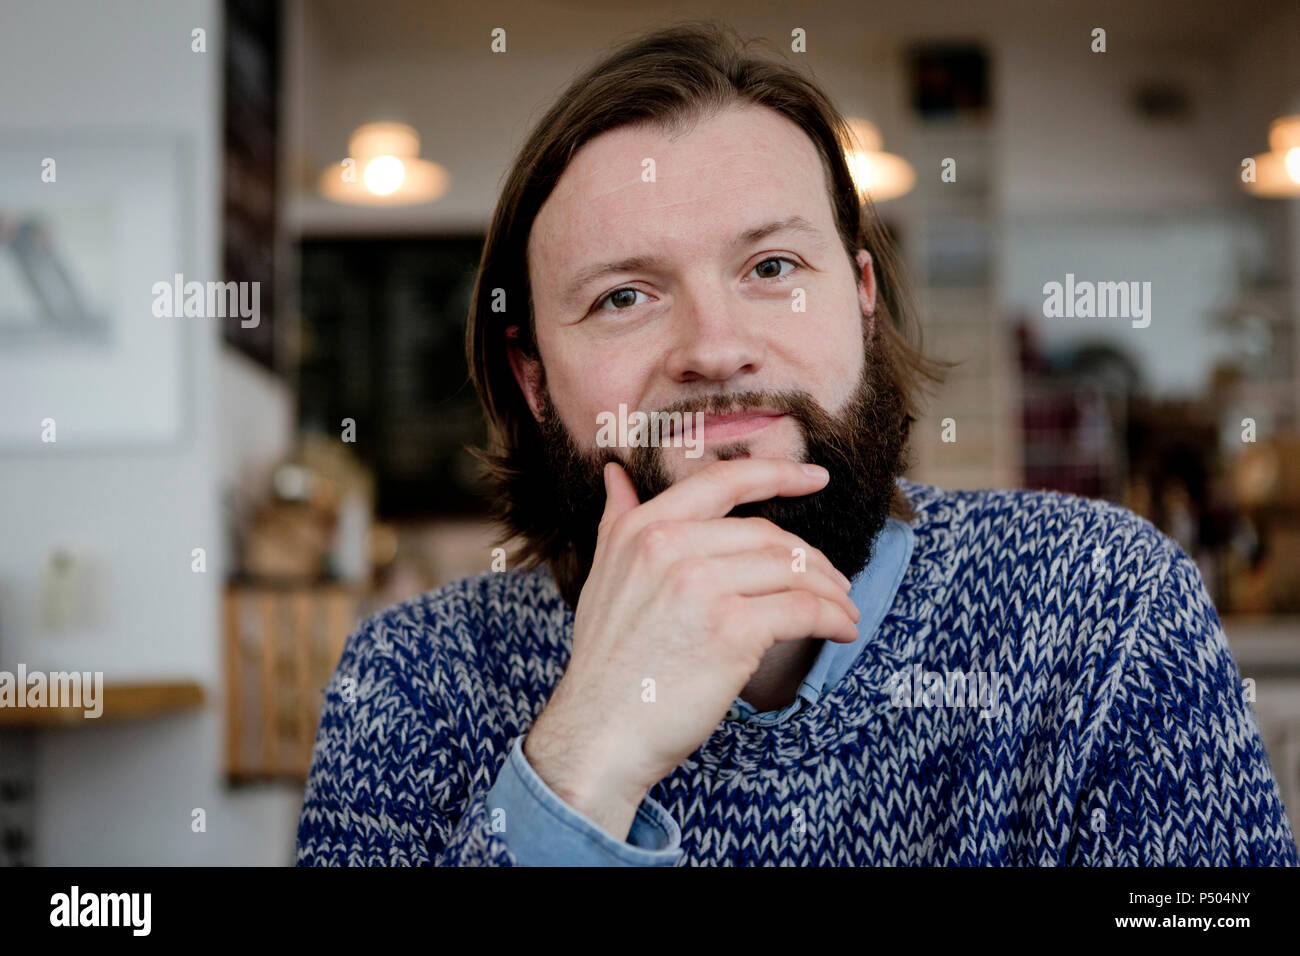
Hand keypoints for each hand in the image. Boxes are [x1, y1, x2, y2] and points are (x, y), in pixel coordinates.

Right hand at [524, 457, 858, 837]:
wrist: (599, 733)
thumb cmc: (607, 665)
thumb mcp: (603, 577)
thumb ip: (616, 519)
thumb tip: (616, 473)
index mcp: (642, 529)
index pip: (723, 482)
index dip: (778, 474)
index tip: (815, 478)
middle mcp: (668, 547)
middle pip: (768, 534)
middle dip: (811, 557)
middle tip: (833, 580)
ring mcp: (700, 586)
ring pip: (792, 569)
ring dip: (830, 590)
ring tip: (842, 608)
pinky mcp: (731, 629)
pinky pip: (803, 610)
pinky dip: (833, 619)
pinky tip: (841, 630)